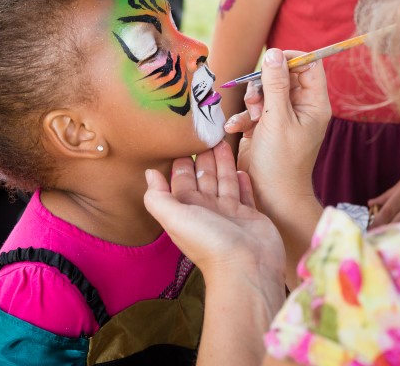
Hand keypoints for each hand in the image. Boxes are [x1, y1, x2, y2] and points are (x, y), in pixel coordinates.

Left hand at [143, 141, 284, 280]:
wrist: (246, 267)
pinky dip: (242, 181)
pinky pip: (245, 194)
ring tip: (222, 141)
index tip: (181, 139)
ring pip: (224, 181)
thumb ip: (158, 197)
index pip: (181, 179)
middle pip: (204, 177)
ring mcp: (230, 213)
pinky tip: (241, 169)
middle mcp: (207, 209)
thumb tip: (149, 173)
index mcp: (187, 209)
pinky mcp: (251, 216)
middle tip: (205, 133)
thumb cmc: (209, 242)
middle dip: (203, 157)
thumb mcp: (174, 218)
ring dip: (222, 163)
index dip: (181, 162)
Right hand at [224, 49, 330, 209]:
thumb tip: (274, 54)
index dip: (291, 58)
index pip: (309, 66)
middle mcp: (300, 108)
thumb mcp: (277, 119)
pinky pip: (252, 110)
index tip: (271, 58)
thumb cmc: (280, 161)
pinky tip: (237, 128)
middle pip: (283, 76)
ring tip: (251, 117)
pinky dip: (244, 117)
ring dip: (252, 100)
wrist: (270, 196)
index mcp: (314, 104)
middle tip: (257, 97)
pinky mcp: (264, 127)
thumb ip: (275, 84)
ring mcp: (282, 118)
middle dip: (264, 83)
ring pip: (264, 91)